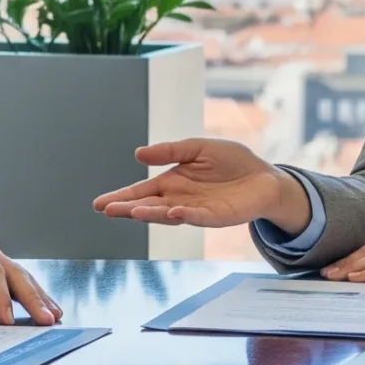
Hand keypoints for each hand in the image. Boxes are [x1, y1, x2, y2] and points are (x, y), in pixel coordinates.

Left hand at [0, 228, 59, 325]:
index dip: (0, 295)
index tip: (8, 320)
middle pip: (13, 273)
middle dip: (31, 297)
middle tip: (45, 319)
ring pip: (22, 277)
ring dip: (39, 298)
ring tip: (54, 317)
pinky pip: (20, 283)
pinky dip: (36, 296)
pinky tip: (50, 310)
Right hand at [91, 138, 308, 233]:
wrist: (264, 178)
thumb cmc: (232, 162)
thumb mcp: (198, 148)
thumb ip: (171, 150)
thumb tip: (138, 154)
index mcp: (172, 182)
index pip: (141, 192)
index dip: (121, 197)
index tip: (100, 204)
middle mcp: (179, 199)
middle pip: (148, 206)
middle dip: (127, 208)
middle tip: (106, 209)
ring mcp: (196, 210)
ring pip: (167, 214)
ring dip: (150, 213)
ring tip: (132, 212)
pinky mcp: (215, 217)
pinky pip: (197, 216)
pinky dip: (184, 215)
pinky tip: (172, 211)